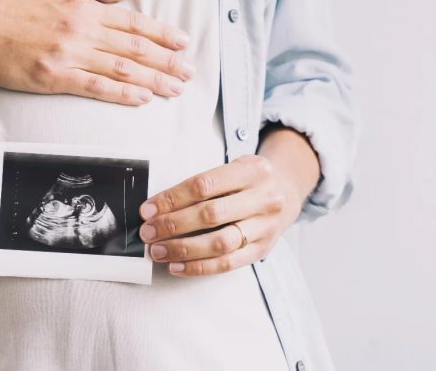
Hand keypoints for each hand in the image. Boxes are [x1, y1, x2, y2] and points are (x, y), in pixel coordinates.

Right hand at [0, 0, 195, 104]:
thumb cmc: (8, 2)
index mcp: (82, 8)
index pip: (132, 22)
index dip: (162, 33)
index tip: (183, 43)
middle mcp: (81, 32)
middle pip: (134, 49)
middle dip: (167, 61)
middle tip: (190, 73)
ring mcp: (68, 56)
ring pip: (121, 70)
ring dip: (153, 80)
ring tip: (175, 90)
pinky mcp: (53, 78)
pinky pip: (95, 88)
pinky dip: (121, 94)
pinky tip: (141, 99)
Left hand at [137, 128, 319, 275]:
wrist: (287, 191)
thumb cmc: (248, 180)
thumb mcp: (233, 167)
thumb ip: (203, 184)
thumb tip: (157, 207)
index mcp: (252, 170)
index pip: (204, 185)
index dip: (172, 199)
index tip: (147, 210)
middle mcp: (264, 198)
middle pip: (211, 215)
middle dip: (173, 225)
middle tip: (147, 233)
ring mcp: (266, 226)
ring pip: (220, 243)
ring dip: (183, 249)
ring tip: (158, 251)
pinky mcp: (263, 249)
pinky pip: (228, 264)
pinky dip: (199, 267)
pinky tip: (177, 266)